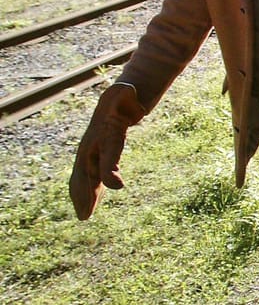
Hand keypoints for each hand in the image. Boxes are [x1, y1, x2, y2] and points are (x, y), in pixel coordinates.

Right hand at [69, 83, 145, 219]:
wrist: (118, 98)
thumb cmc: (123, 97)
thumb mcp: (125, 95)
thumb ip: (126, 94)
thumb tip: (128, 89)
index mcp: (101, 136)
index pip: (104, 158)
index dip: (109, 172)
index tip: (115, 185)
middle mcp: (91, 147)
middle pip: (85, 174)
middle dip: (84, 194)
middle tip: (84, 215)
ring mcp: (92, 153)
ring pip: (85, 179)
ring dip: (85, 197)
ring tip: (84, 215)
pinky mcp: (98, 157)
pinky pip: (90, 177)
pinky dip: (89, 191)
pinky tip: (90, 203)